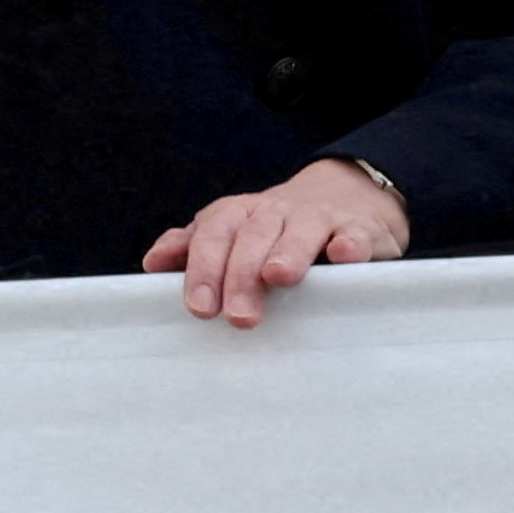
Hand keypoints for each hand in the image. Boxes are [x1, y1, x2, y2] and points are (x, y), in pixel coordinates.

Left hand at [143, 159, 410, 327]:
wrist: (349, 195)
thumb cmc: (278, 230)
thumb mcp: (234, 233)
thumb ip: (194, 247)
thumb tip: (153, 264)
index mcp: (241, 214)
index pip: (215, 232)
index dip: (205, 267)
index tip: (200, 306)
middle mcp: (277, 211)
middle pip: (254, 235)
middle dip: (242, 274)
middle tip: (239, 317)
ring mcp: (321, 217)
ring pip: (301, 229)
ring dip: (288, 250)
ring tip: (278, 276)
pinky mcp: (361, 228)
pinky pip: (355, 233)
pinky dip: (349, 243)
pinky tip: (342, 256)